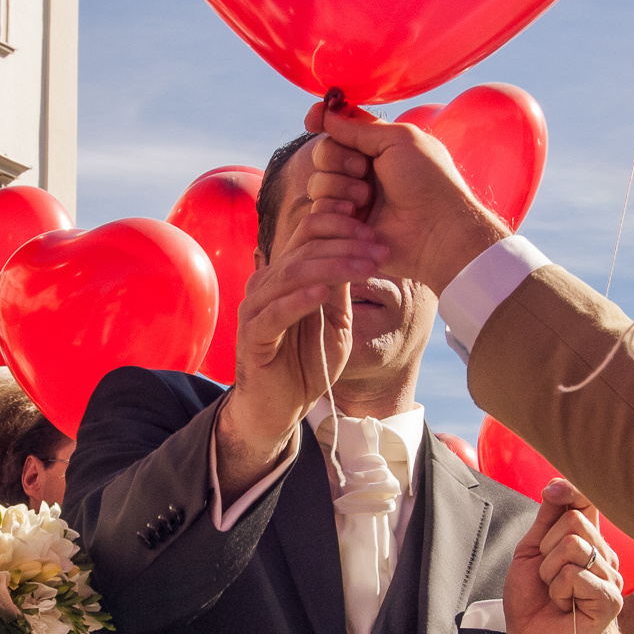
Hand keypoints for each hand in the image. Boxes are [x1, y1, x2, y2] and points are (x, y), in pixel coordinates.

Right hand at [213, 200, 383, 497]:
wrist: (278, 409)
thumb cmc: (305, 365)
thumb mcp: (336, 323)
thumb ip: (342, 291)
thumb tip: (361, 253)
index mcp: (285, 275)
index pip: (308, 233)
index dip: (341, 225)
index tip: (376, 231)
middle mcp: (266, 283)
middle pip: (303, 247)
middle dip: (347, 245)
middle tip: (380, 249)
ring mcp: (256, 307)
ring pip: (292, 273)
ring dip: (332, 267)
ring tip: (365, 267)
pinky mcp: (252, 334)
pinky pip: (275, 311)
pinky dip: (299, 299)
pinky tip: (323, 292)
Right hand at [304, 99, 510, 294]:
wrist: (435, 230)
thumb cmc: (428, 182)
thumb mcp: (398, 140)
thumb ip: (359, 126)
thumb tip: (326, 112)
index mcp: (379, 146)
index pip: (341, 126)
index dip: (323, 118)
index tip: (313, 119)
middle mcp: (363, 170)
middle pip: (324, 151)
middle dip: (337, 158)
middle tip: (363, 169)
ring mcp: (353, 198)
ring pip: (318, 181)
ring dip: (339, 186)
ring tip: (367, 199)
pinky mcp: (346, 226)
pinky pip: (318, 209)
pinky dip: (334, 208)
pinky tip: (357, 215)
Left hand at [504, 479, 627, 633]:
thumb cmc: (530, 599)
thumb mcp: (531, 552)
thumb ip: (546, 520)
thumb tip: (556, 484)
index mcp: (589, 542)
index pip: (589, 501)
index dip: (570, 491)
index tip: (551, 493)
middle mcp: (605, 557)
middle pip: (575, 522)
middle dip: (546, 548)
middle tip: (547, 577)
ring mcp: (611, 578)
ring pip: (574, 546)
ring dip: (550, 571)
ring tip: (554, 592)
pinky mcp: (611, 599)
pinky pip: (577, 573)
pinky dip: (559, 588)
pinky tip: (564, 605)